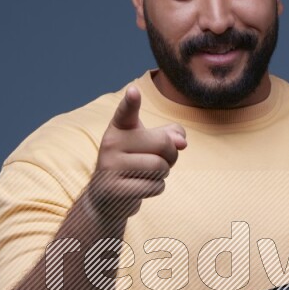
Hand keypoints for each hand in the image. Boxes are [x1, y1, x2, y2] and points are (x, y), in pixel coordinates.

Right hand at [86, 85, 187, 220]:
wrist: (106, 197)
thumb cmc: (135, 164)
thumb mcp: (151, 143)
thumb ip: (170, 134)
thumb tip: (181, 142)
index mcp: (120, 127)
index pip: (126, 112)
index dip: (131, 102)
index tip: (134, 92)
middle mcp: (111, 143)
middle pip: (163, 142)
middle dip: (171, 154)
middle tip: (160, 160)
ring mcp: (111, 166)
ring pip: (160, 166)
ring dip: (163, 173)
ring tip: (148, 174)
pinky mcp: (116, 189)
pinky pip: (155, 186)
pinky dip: (157, 188)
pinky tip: (142, 187)